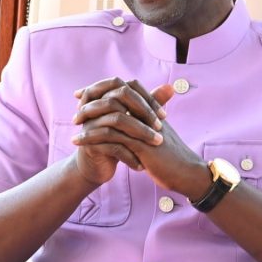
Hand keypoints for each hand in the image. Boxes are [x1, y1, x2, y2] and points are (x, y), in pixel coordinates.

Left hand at [72, 80, 209, 197]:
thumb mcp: (157, 134)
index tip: (84, 95)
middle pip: (115, 97)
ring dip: (89, 122)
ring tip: (74, 131)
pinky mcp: (141, 144)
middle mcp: (148, 114)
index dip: (103, 89)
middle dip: (92, 103)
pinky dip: (92, 138)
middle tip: (76, 113)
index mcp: (151, 109)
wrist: (187, 173)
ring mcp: (144, 128)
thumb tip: (129, 117)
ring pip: (110, 116)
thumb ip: (144, 123)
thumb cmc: (172, 156)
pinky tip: (80, 142)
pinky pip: (112, 137)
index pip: (125, 88)